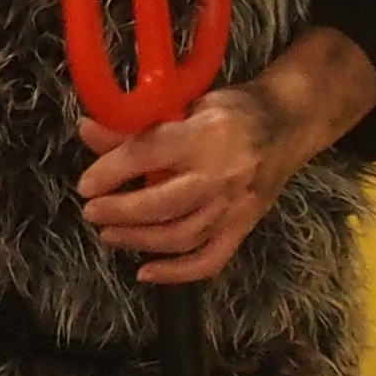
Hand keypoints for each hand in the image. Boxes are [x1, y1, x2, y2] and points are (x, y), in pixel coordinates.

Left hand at [74, 26, 375, 286]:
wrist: (290, 123)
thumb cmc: (233, 109)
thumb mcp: (186, 103)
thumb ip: (139, 124)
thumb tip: (88, 130)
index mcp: (206, 133)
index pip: (147, 154)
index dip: (110, 172)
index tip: (85, 185)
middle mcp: (222, 173)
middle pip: (161, 204)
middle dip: (119, 212)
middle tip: (91, 212)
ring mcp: (236, 205)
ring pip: (180, 236)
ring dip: (138, 240)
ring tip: (109, 234)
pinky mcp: (244, 226)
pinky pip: (209, 260)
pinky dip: (176, 273)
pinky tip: (146, 272)